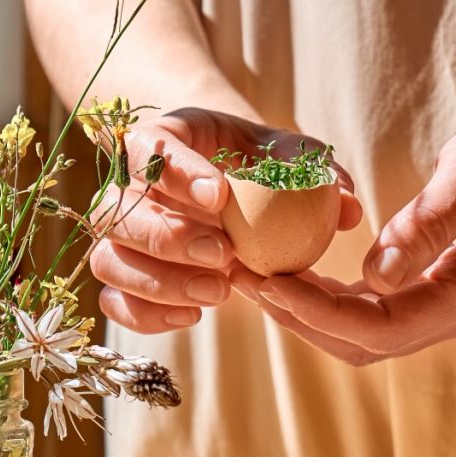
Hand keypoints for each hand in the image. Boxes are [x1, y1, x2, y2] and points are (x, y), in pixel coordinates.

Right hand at [90, 107, 361, 332]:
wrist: (220, 184)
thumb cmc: (250, 163)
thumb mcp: (283, 154)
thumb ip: (312, 172)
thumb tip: (347, 206)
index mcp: (158, 140)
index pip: (147, 148)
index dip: (176, 173)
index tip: (219, 196)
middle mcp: (125, 187)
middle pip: (115, 213)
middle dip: (167, 239)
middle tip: (223, 256)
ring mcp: (117, 235)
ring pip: (108, 260)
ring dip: (159, 284)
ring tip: (218, 291)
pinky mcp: (122, 273)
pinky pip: (114, 301)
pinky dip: (147, 315)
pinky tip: (193, 315)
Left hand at [232, 103, 455, 363]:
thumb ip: (432, 222)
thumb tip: (376, 277)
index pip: (380, 325)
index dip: (319, 311)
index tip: (268, 282)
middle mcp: (452, 313)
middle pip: (360, 340)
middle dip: (296, 315)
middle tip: (243, 279)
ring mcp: (438, 307)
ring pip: (356, 332)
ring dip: (301, 309)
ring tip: (252, 275)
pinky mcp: (423, 292)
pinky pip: (363, 310)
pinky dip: (321, 296)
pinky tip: (288, 270)